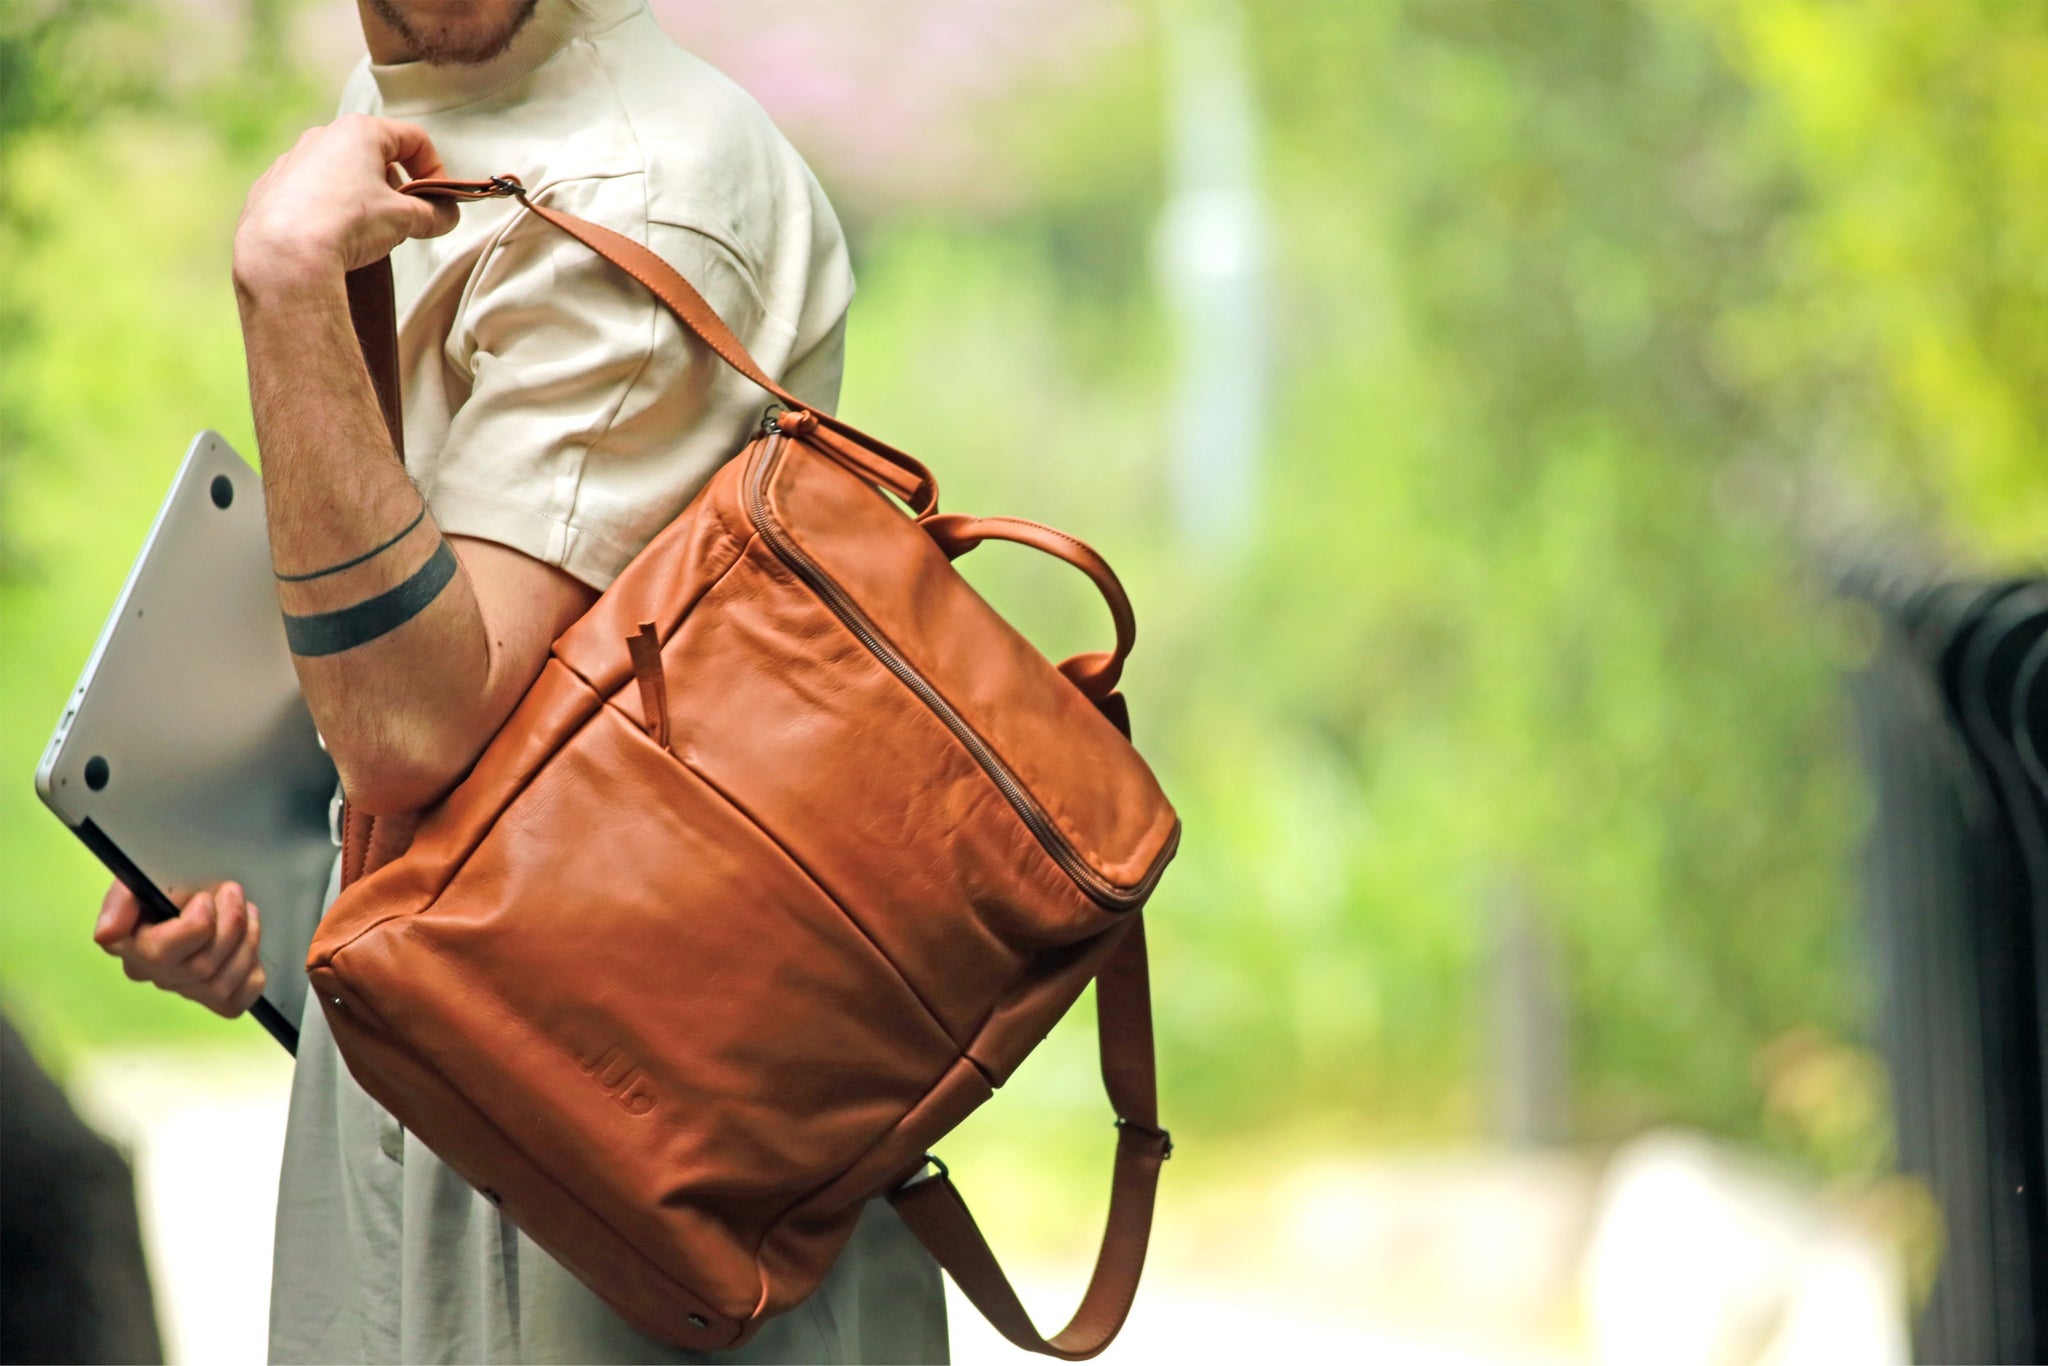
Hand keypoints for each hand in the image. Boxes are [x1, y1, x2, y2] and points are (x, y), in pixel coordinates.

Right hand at [93, 880, 266, 1018]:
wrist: (198, 891)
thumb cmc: (170, 885)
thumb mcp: (141, 878)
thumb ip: (122, 901)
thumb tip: (108, 932)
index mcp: (129, 946)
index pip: (160, 952)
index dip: (194, 926)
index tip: (204, 899)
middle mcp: (153, 973)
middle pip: (198, 968)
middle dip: (228, 924)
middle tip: (233, 893)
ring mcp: (184, 990)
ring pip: (220, 986)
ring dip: (245, 943)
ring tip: (247, 913)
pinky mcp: (214, 1000)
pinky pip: (237, 1001)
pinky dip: (251, 973)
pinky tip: (247, 945)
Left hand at [233, 114, 459, 287]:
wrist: (285, 252)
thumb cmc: (349, 223)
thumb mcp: (406, 219)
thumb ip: (434, 214)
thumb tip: (447, 215)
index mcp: (359, 132)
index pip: (414, 139)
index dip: (436, 170)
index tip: (439, 202)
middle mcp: (323, 136)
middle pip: (377, 154)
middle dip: (398, 187)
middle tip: (406, 220)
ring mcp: (292, 160)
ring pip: (342, 173)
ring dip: (364, 198)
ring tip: (368, 233)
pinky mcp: (271, 187)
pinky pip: (311, 193)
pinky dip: (330, 209)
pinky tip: (332, 237)